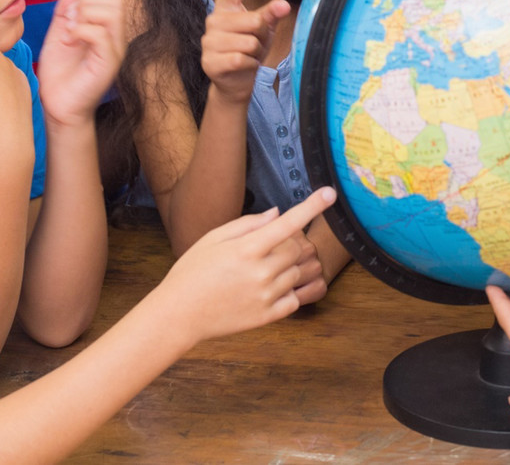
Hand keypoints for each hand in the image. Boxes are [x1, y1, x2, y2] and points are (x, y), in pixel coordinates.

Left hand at [36, 0, 128, 127]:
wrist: (58, 107)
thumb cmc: (59, 75)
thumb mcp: (57, 36)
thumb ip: (64, 13)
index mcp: (106, 31)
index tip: (66, 16)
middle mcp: (116, 39)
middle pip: (115, 2)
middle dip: (86, 4)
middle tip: (67, 23)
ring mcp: (115, 52)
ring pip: (113, 14)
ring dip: (84, 17)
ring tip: (68, 33)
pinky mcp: (108, 65)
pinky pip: (102, 35)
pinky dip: (81, 31)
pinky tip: (69, 42)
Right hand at [158, 187, 336, 341]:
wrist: (179, 314)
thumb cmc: (192, 271)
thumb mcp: (213, 238)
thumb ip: (248, 224)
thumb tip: (278, 213)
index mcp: (247, 249)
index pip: (288, 223)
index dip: (311, 206)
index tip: (330, 193)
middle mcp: (261, 272)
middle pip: (297, 248)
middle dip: (289, 242)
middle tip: (268, 246)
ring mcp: (266, 296)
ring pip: (298, 272)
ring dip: (290, 266)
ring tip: (263, 268)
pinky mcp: (268, 316)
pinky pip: (295, 298)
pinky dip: (290, 289)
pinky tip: (271, 287)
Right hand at [202, 0, 289, 104]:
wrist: (234, 82)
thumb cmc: (248, 49)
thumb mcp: (262, 29)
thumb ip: (270, 14)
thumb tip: (283, 4)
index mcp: (224, 8)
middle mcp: (213, 21)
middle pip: (253, 20)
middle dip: (262, 35)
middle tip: (256, 44)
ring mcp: (208, 42)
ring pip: (249, 42)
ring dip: (256, 52)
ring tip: (249, 55)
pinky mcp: (209, 62)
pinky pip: (241, 59)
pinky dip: (250, 65)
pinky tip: (245, 66)